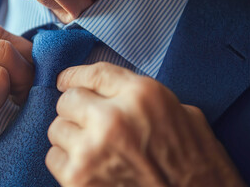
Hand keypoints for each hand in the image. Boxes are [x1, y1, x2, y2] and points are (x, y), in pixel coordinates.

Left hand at [46, 62, 244, 186]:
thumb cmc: (196, 166)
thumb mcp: (182, 115)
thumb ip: (140, 96)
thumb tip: (104, 89)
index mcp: (142, 96)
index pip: (93, 73)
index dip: (75, 76)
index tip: (66, 80)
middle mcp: (114, 118)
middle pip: (68, 99)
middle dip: (76, 109)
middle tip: (87, 121)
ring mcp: (93, 150)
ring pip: (57, 128)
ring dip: (70, 136)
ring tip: (91, 147)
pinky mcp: (78, 178)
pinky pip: (54, 158)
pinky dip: (66, 161)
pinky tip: (88, 166)